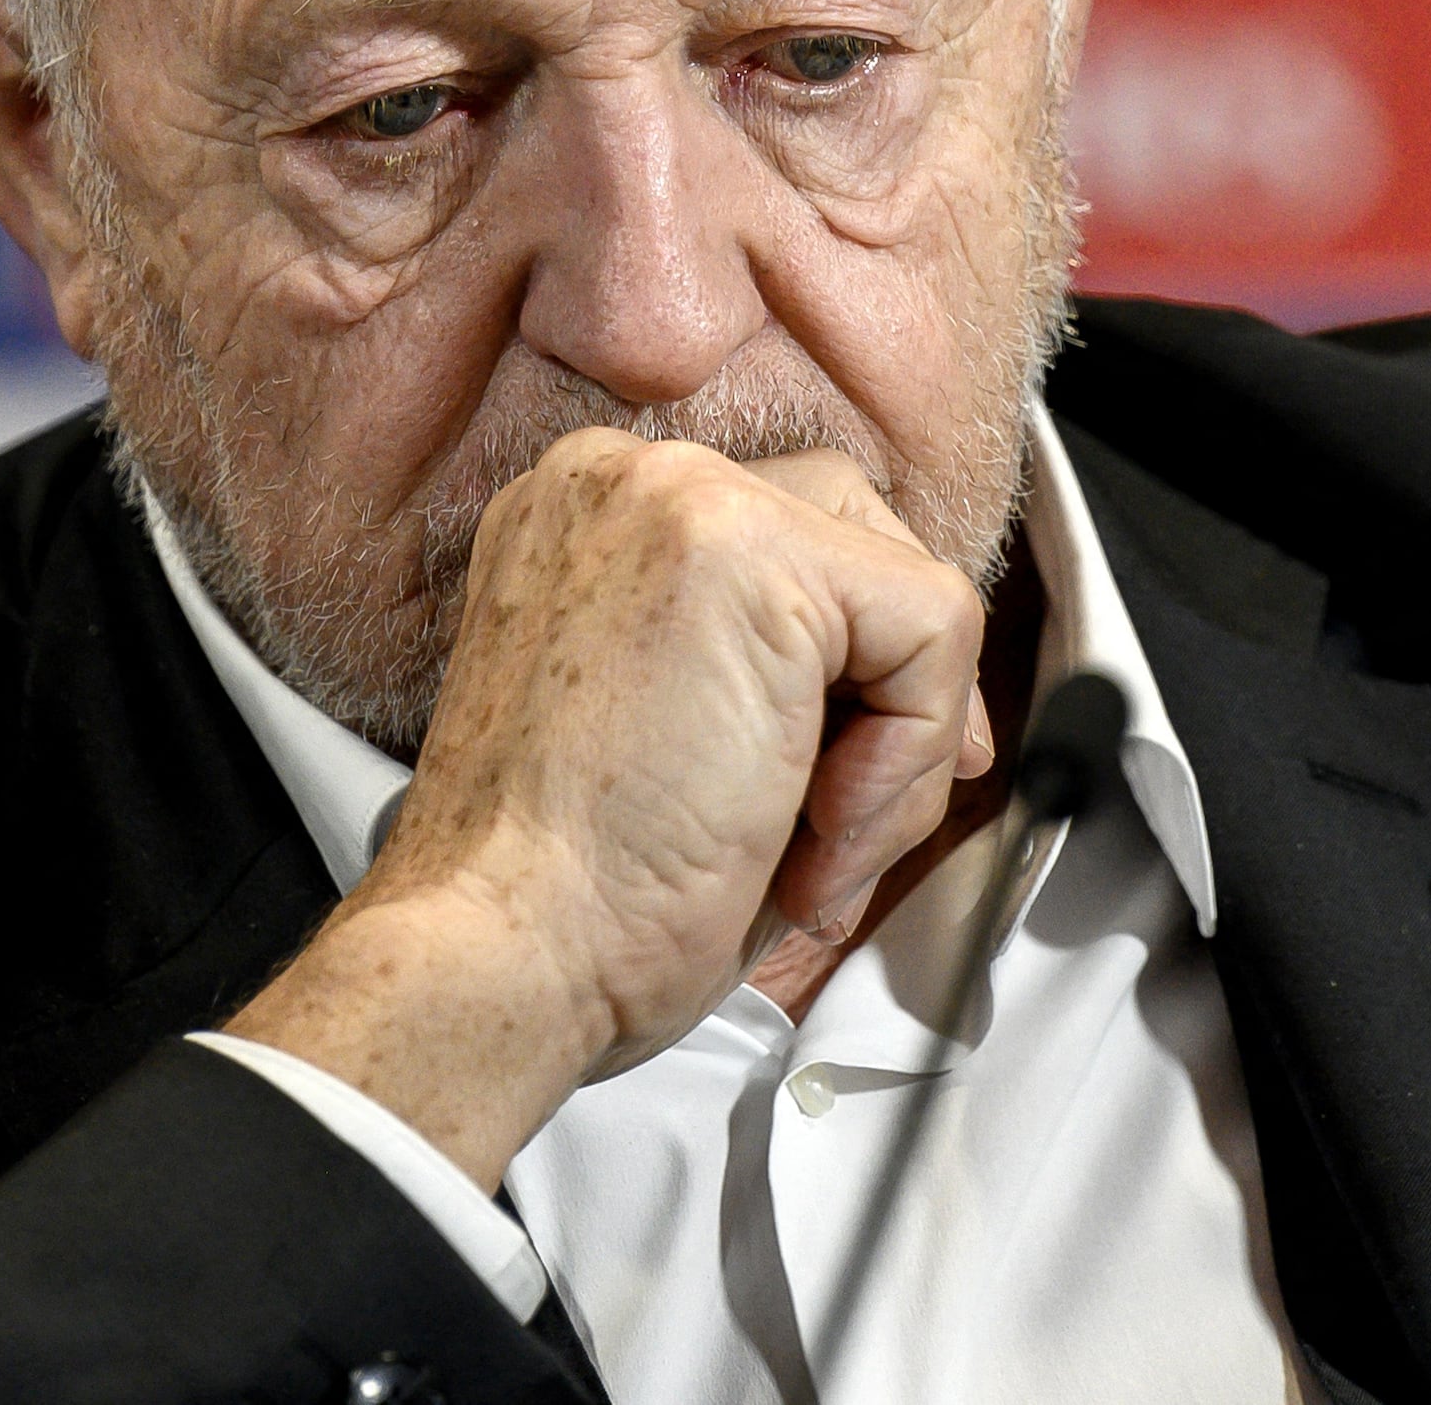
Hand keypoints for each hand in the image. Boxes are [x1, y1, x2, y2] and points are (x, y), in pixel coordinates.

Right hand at [219, 432, 994, 1190]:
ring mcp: (685, 499)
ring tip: (813, 858)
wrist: (496, 952)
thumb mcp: (666, 728)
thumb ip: (767, 661)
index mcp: (587, 513)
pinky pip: (934, 629)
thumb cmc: (569, 893)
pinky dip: (912, 762)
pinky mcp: (754, 552)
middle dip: (900, 686)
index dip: (856, 661)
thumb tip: (912, 674)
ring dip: (903, 751)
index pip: (790, 528)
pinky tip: (820, 841)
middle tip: (860, 822)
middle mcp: (624, 477)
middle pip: (855, 527)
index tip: (856, 777)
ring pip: (908, 589)